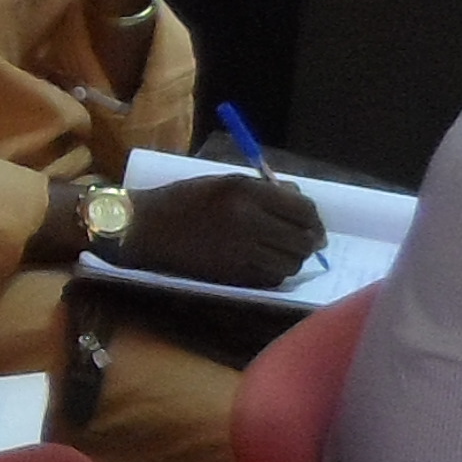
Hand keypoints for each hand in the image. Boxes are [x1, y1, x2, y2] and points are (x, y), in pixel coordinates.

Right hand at [121, 172, 326, 289]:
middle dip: (310, 241)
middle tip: (309, 242)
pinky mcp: (231, 274)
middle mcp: (248, 221)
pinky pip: (270, 279)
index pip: (302, 209)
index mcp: (246, 192)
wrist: (146, 228)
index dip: (314, 219)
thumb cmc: (185, 199)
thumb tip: (300, 203)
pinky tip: (267, 265)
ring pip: (290, 263)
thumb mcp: (225, 182)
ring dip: (294, 259)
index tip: (314, 224)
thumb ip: (264, 190)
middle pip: (302, 239)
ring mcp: (240, 251)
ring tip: (285, 253)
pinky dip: (276, 273)